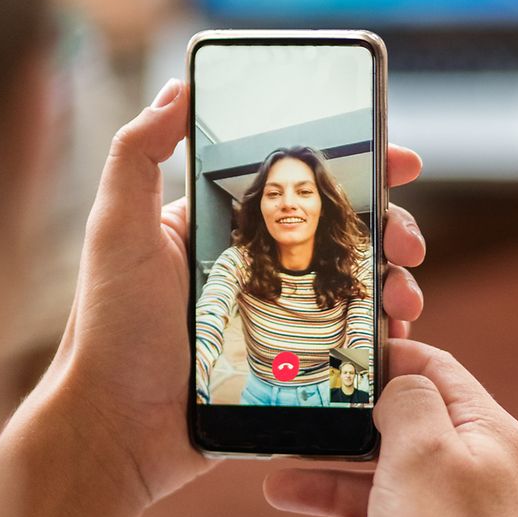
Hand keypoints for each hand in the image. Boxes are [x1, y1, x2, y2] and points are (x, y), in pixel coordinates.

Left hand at [51, 79, 427, 505]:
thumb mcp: (116, 228)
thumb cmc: (109, 327)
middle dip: (390, 230)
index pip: (300, 184)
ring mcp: (275, 320)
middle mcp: (253, 268)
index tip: (400, 162)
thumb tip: (177, 87)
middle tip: (408, 244)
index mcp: (221, 228)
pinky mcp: (288, 369)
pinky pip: (347, 345)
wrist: (116, 428)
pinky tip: (395, 336)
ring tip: (404, 296)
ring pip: (354, 288)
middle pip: (342, 235)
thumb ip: (138, 153)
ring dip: (394, 283)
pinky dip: (380, 337)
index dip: (356, 169)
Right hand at [264, 339, 517, 516]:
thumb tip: (400, 380)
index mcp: (491, 435)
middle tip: (293, 428)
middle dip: (343, 434)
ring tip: (279, 491)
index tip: (337, 356)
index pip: (438, 371)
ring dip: (333, 486)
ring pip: (387, 487)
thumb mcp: (422, 452)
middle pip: (403, 434)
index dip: (388, 357)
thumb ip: (407, 401)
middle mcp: (482, 475)